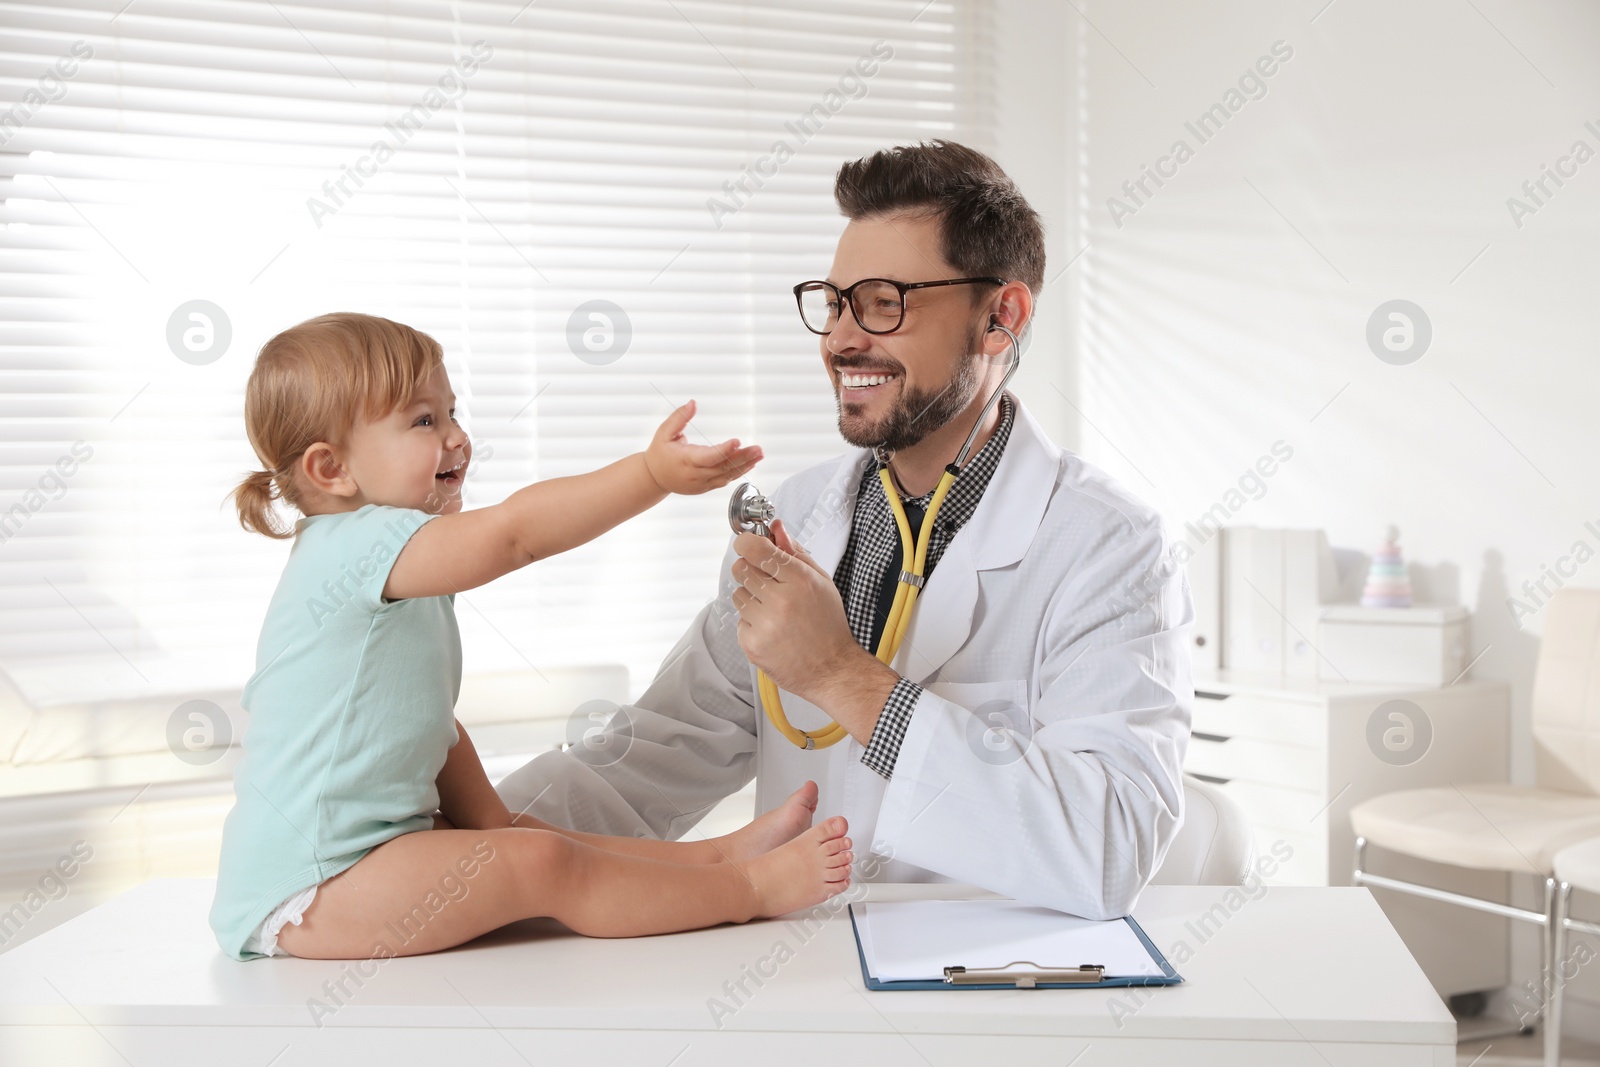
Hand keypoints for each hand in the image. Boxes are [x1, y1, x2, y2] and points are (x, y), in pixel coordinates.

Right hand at [643, 399, 762, 494]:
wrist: (654, 478)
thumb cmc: (660, 453)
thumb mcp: (664, 432)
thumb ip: (679, 417)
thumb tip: (693, 403)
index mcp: (685, 460)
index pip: (709, 457)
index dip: (724, 451)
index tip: (737, 441)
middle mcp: (696, 474)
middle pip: (723, 466)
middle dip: (743, 457)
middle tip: (758, 449)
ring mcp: (702, 483)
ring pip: (727, 475)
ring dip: (745, 465)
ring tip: (759, 455)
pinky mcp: (706, 486)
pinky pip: (725, 480)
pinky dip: (738, 472)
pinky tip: (750, 463)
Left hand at [730, 519, 863, 701]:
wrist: (832, 669)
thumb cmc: (828, 625)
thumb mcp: (821, 582)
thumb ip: (796, 553)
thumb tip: (776, 528)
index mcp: (800, 581)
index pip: (757, 549)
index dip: (747, 542)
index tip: (747, 544)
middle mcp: (781, 601)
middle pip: (741, 568)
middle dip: (750, 570)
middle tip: (766, 582)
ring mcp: (765, 624)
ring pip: (737, 594)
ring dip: (751, 598)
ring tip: (774, 611)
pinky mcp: (752, 644)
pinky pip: (739, 620)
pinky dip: (752, 623)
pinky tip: (772, 629)